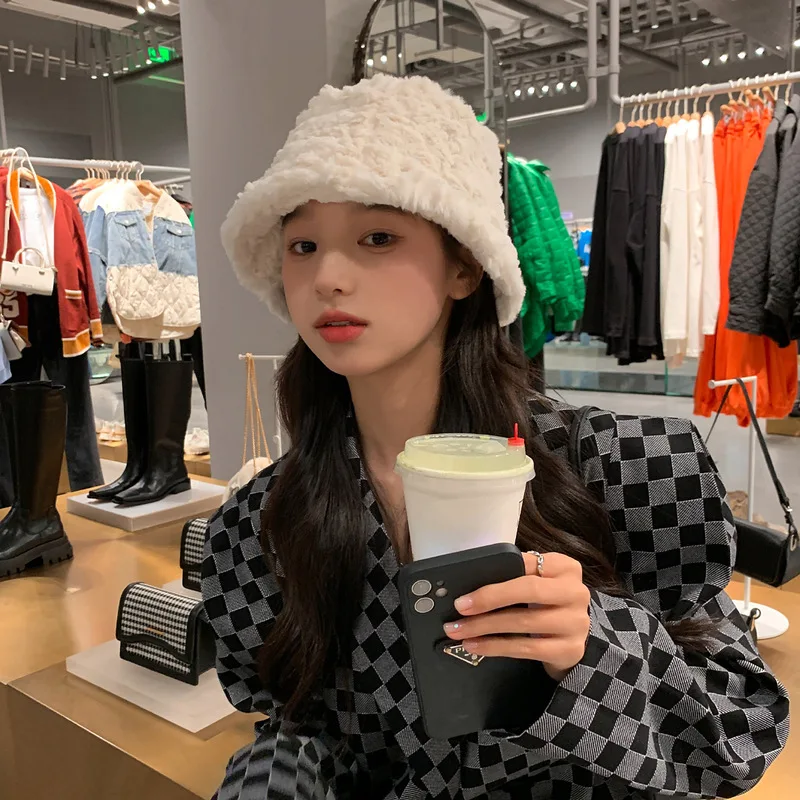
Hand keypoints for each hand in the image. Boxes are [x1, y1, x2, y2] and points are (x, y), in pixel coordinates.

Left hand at [443, 552, 590, 681]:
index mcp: (564, 567)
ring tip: (459, 631)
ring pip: (524, 622)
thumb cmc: (546, 604)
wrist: (572, 638)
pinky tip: (476, 646)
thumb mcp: (538, 583)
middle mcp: (575, 592)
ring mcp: (576, 623)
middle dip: (489, 599)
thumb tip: (470, 586)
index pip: (526, 564)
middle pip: (528, 590)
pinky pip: (526, 648)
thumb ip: (515, 576)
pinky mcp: (570, 650)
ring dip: (485, 627)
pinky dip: (496, 647)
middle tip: (460, 608)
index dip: (495, 576)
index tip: (466, 590)